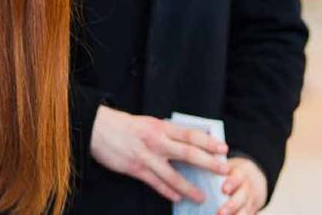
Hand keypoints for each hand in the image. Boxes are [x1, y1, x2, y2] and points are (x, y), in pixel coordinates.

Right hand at [90, 105, 228, 203]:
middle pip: (188, 153)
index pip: (191, 135)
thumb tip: (190, 140)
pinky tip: (178, 199)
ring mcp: (147, 157)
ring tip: (202, 197)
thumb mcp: (150, 123)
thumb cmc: (127, 126)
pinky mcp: (135, 169)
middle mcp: (157, 141)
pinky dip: (168, 192)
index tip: (223, 149)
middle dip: (208, 163)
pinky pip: (156, 184)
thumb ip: (168, 132)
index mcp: (162, 127)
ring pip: (173, 175)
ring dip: (189, 188)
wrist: (99, 129)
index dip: (209, 142)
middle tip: (223, 170)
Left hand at [218, 157, 266, 214]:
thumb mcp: (229, 166)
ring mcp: (250, 201)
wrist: (254, 178)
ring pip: (245, 210)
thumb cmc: (232, 173)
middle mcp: (247, 188)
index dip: (231, 184)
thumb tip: (201, 159)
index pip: (237, 178)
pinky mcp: (251, 210)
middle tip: (220, 212)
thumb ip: (217, 165)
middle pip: (242, 197)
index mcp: (240, 174)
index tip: (224, 190)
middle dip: (232, 205)